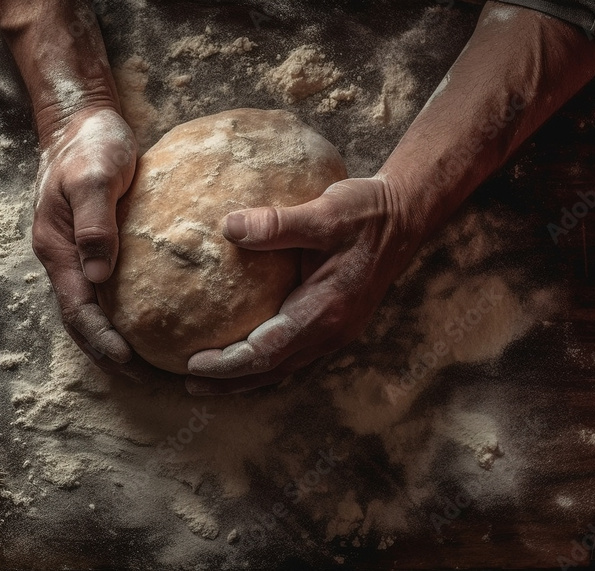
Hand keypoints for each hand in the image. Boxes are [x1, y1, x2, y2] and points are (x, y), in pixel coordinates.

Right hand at [32, 106, 138, 368]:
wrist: (81, 120)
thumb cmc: (90, 144)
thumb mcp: (94, 175)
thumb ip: (95, 223)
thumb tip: (99, 275)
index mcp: (57, 247)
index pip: (77, 308)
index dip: (100, 338)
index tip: (128, 361)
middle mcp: (63, 257)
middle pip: (80, 320)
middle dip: (107, 353)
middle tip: (145, 378)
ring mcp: (76, 254)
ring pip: (90, 309)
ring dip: (112, 340)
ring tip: (147, 365)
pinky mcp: (94, 246)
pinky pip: (104, 291)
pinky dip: (120, 315)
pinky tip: (148, 323)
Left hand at [184, 177, 424, 394]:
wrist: (405, 216)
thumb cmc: (366, 213)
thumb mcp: (325, 212)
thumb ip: (277, 223)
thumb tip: (228, 227)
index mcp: (325, 311)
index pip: (267, 352)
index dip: (228, 363)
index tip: (193, 364)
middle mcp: (332, 330)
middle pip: (272, 370)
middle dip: (230, 380)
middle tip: (189, 384)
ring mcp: (336, 331)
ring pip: (284, 365)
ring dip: (246, 376)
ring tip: (209, 380)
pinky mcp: (336, 322)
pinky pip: (294, 351)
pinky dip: (265, 360)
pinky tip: (245, 352)